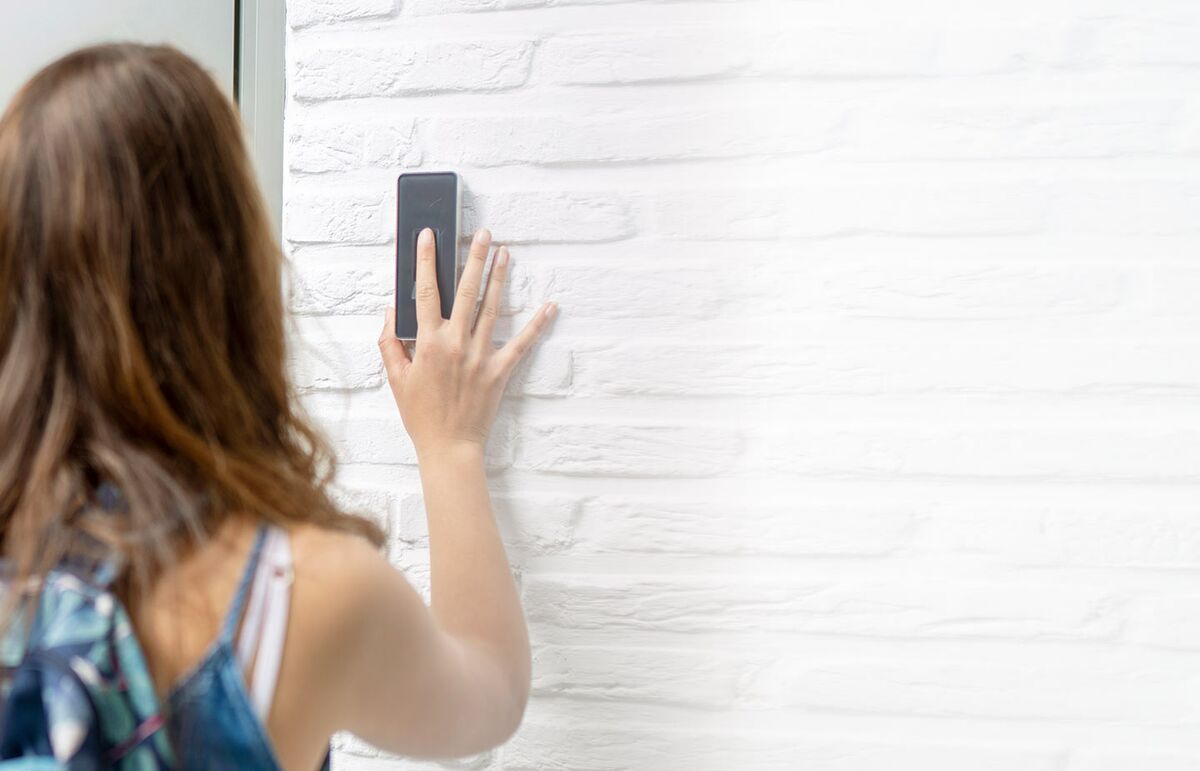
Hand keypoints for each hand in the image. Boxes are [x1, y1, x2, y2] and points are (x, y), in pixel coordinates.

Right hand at [378, 227, 556, 459]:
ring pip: (491, 308)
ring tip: (505, 253)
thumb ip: (389, 343)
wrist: (449, 446)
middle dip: (473, 258)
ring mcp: (481, 355)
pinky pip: (522, 343)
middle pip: (465, 291)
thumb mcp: (396, 378)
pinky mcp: (500, 370)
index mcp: (428, 342)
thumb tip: (391, 312)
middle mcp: (456, 343)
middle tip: (482, 234)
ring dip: (499, 278)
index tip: (428, 237)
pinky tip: (549, 306)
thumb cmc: (421, 415)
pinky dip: (537, 324)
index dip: (425, 261)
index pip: (425, 292)